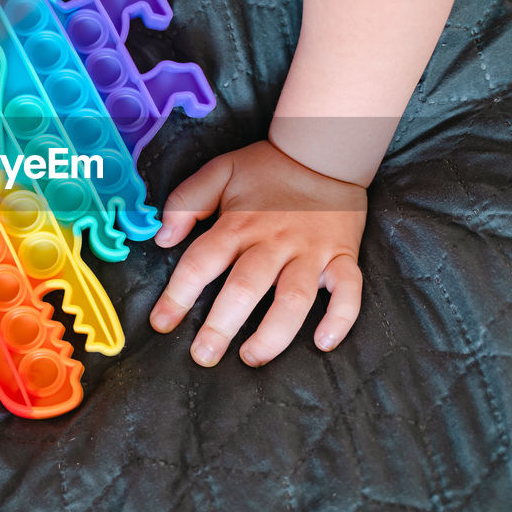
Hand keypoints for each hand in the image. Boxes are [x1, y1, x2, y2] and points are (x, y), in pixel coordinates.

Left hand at [149, 140, 366, 366]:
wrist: (324, 153)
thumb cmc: (267, 169)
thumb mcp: (219, 172)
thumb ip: (186, 201)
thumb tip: (163, 238)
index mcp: (239, 224)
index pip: (201, 262)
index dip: (178, 295)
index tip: (162, 323)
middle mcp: (274, 242)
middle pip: (245, 288)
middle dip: (221, 326)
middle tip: (203, 356)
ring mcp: (311, 252)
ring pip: (294, 299)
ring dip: (273, 334)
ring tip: (251, 357)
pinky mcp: (342, 258)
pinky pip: (348, 291)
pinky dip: (340, 319)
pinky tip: (323, 343)